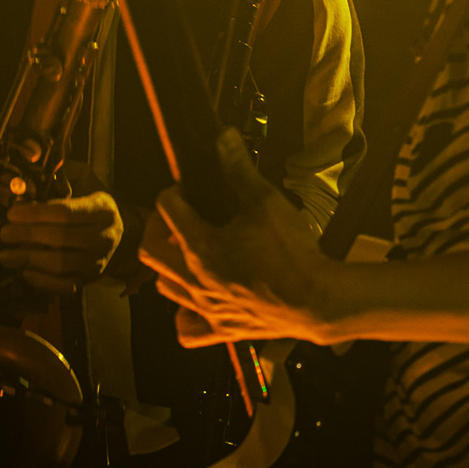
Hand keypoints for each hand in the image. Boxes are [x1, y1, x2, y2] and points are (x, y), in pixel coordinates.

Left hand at [0, 189, 122, 292]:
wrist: (116, 238)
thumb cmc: (90, 213)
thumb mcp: (83, 196)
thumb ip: (57, 195)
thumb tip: (19, 201)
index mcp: (103, 211)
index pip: (66, 212)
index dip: (35, 213)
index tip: (12, 214)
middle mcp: (105, 237)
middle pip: (61, 238)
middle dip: (27, 235)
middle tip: (4, 234)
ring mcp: (99, 261)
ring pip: (61, 263)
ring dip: (29, 259)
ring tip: (6, 255)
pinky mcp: (90, 279)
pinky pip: (64, 285)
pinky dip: (42, 280)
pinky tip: (25, 272)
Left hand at [139, 130, 329, 347]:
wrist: (318, 300)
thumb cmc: (292, 252)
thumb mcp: (266, 201)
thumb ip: (240, 169)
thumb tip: (223, 137)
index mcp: (201, 246)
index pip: (166, 208)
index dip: (175, 191)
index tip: (189, 188)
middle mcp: (194, 279)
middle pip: (150, 251)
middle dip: (160, 229)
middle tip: (180, 219)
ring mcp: (205, 308)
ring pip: (164, 287)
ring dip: (170, 267)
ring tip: (190, 254)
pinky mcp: (220, 330)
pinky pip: (185, 329)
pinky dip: (184, 314)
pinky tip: (199, 300)